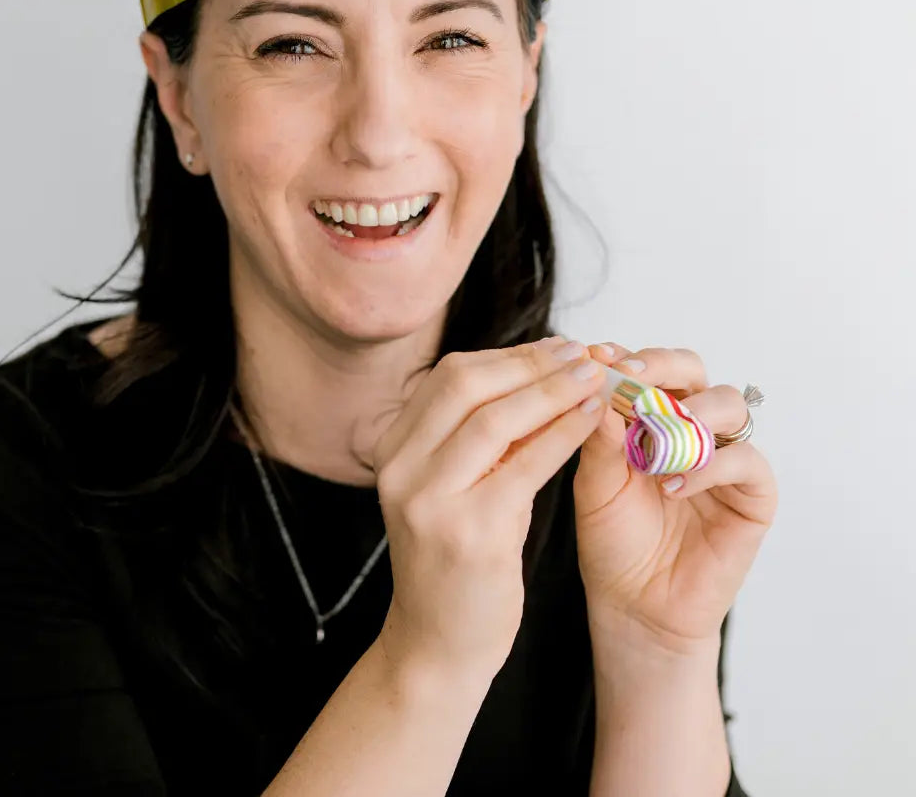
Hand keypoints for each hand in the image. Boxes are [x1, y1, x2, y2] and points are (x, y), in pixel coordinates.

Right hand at [370, 338, 607, 679]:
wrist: (439, 642)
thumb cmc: (460, 559)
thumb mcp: (460, 484)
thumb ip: (486, 434)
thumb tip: (544, 371)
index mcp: (393, 447)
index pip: (450, 376)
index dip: (509, 355)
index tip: (557, 347)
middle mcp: (400, 467)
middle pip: (465, 385)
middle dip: (530, 363)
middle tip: (582, 354)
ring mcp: (428, 500)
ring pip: (492, 418)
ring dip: (552, 391)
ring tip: (596, 378)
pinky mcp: (467, 533)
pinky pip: (523, 466)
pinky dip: (562, 434)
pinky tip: (591, 420)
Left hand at [573, 343, 777, 652]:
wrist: (634, 605)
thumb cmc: (613, 539)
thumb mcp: (595, 483)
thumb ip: (600, 437)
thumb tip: (599, 385)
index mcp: (651, 416)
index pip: (648, 367)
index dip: (627, 357)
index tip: (597, 356)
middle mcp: (691, 426)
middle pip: (693, 370)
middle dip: (663, 367)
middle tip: (633, 377)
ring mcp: (725, 457)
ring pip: (727, 405)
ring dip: (690, 413)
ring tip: (654, 444)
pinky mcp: (753, 496)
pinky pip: (745, 462)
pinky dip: (709, 466)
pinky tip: (673, 486)